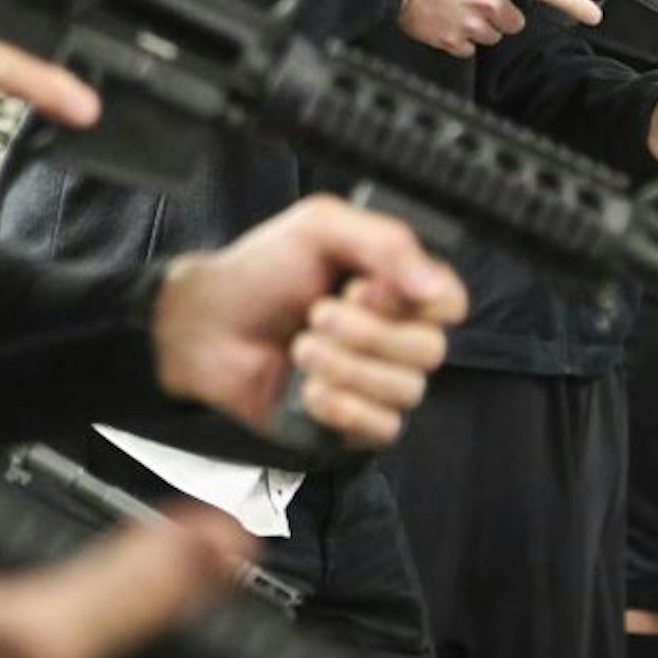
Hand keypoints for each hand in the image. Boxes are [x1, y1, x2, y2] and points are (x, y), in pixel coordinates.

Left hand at [149, 196, 467, 446]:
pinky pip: (383, 429)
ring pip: (406, 391)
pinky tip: (307, 390)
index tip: (365, 286)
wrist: (206, 325)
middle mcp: (395, 335)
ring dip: (345, 368)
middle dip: (367, 333)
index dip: (415, 301)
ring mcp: (376, 383)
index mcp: (395, 286)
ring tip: (300, 349)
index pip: (451, 302)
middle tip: (316, 314)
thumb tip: (436, 284)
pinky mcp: (354, 425)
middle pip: (430, 350)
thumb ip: (387, 242)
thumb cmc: (258, 272)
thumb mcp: (319, 227)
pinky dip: (342, 408)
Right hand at [387, 0, 601, 56]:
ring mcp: (471, 22)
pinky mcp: (452, 40)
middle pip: (515, 22)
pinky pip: (469, 48)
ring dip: (481, 26)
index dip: (574, 3)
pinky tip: (448, 20)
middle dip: (502, 14)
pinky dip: (461, 38)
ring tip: (459, 7)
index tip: (593, 15)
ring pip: (493, 36)